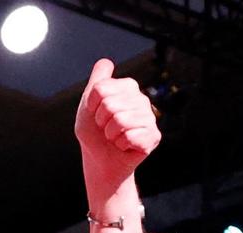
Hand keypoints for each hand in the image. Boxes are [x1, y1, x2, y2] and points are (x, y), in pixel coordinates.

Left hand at [75, 59, 160, 191]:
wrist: (101, 161)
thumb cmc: (95, 134)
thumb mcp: (88, 105)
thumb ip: (96, 82)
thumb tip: (106, 61)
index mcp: (128, 87)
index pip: (102, 89)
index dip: (93, 107)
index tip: (98, 115)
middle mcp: (142, 99)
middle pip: (110, 105)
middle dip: (102, 122)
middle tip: (107, 129)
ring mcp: (150, 117)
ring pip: (120, 121)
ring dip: (112, 134)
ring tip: (116, 137)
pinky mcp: (153, 136)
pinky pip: (130, 137)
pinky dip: (121, 145)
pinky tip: (125, 146)